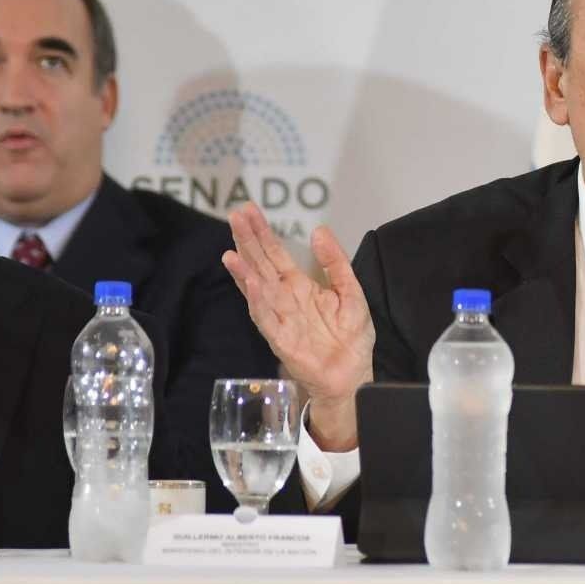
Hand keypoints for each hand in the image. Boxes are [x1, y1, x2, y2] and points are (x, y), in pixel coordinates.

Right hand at [221, 202, 374, 451]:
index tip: (248, 210)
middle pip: (261, 265)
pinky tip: (252, 283)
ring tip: (232, 252)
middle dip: (248, 241)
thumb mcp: (350, 291)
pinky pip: (267, 318)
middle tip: (236, 216)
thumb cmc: (350, 336)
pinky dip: (258, 301)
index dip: (262, 232)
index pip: (275, 254)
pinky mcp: (281, 339)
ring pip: (258, 290)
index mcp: (299, 286)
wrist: (352, 373)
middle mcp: (284, 299)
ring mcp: (280, 318)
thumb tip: (319, 230)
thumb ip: (335, 262)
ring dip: (245, 271)